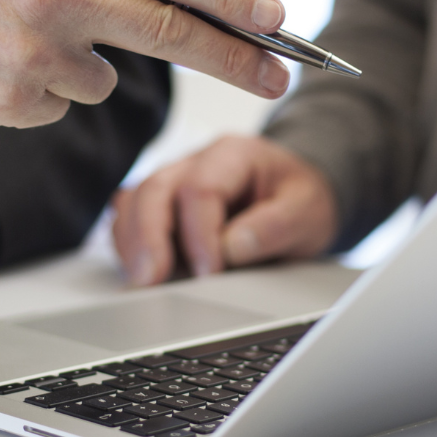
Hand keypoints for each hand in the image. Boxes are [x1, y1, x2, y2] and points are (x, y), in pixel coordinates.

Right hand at [0, 0, 290, 128]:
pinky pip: (57, 106)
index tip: (280, 20)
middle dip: (237, 60)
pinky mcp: (8, 102)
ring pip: (101, 81)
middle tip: (281, 76)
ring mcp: (32, 54)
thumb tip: (177, 2)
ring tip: (12, 35)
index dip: (234, 0)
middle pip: (171, 34)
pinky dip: (37, 92)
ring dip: (78, 67)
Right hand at [112, 135, 337, 285]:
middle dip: (148, 237)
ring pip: (133, 202)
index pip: (200, 188)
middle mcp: (195, 162)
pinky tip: (140, 273)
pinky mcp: (162, 207)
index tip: (209, 273)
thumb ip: (275, 226)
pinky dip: (129, 245)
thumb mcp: (308, 211)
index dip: (199, 234)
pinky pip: (129, 219)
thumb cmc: (300, 200)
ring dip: (132, 243)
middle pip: (154, 189)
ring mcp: (173, 182)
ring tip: (141, 282)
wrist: (297, 197)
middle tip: (150, 280)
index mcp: (233, 154)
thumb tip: (232, 248)